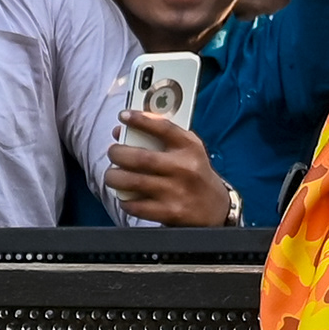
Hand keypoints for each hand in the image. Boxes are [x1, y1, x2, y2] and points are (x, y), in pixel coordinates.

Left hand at [101, 116, 236, 224]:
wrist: (216, 209)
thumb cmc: (194, 173)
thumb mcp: (188, 150)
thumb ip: (160, 137)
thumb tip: (122, 132)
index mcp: (190, 148)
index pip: (163, 128)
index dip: (140, 120)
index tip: (123, 116)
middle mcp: (184, 168)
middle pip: (140, 158)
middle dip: (118, 153)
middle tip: (113, 152)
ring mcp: (176, 192)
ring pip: (133, 182)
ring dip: (114, 177)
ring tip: (113, 175)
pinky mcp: (170, 212)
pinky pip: (136, 205)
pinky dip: (125, 200)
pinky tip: (126, 196)